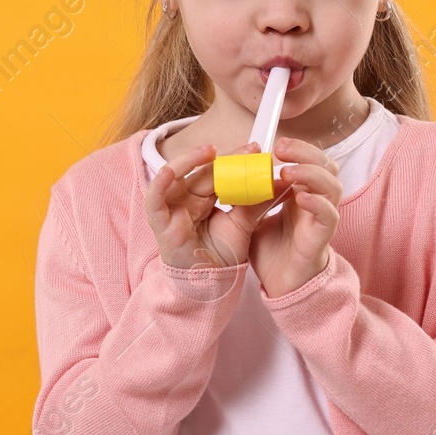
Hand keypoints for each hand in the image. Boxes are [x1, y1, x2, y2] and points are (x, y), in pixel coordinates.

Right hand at [144, 142, 280, 269]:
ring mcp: (172, 208)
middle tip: (249, 149)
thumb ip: (257, 203)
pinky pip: (154, 200)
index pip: (218, 172)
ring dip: (189, 161)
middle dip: (224, 158)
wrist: (212, 284)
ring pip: (174, 176)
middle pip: (201, 171)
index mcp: (203, 198)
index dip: (235, 160)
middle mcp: (186, 199)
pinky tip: (170, 172)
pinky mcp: (160, 222)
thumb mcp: (243, 224)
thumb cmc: (221, 255)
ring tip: (210, 152)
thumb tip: (282, 183)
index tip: (257, 151)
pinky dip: (159, 184)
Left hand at [248, 137, 342, 298]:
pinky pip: (329, 215)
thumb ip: (248, 197)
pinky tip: (300, 198)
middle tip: (281, 149)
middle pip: (326, 166)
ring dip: (310, 174)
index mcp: (300, 193)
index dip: (297, 149)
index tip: (275, 144)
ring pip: (332, 186)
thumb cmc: (272, 251)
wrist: (280, 284)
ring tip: (287, 172)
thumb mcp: (253, 217)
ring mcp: (322, 218)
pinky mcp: (322, 237)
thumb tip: (231, 175)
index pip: (310, 161)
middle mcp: (316, 202)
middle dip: (305, 153)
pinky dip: (317, 204)